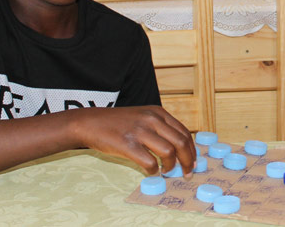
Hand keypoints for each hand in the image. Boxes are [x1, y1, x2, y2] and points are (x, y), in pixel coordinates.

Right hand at [70, 106, 196, 175]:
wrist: (91, 122)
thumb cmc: (119, 122)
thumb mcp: (143, 116)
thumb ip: (161, 128)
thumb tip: (180, 148)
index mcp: (158, 113)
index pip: (184, 132)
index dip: (192, 150)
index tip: (193, 162)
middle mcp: (152, 119)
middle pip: (181, 142)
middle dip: (188, 161)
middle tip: (187, 173)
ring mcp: (140, 131)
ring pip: (169, 152)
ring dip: (171, 166)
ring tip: (166, 171)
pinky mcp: (128, 144)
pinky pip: (149, 162)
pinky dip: (154, 170)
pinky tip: (151, 171)